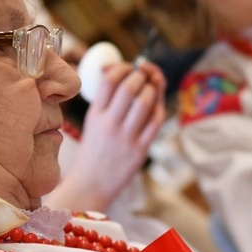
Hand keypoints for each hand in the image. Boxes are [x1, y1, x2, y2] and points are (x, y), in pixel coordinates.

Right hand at [58, 61, 165, 210]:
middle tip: (144, 74)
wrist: (92, 184)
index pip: (109, 80)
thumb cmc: (94, 149)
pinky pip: (156, 122)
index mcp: (95, 114)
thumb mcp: (92, 122)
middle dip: (141, 75)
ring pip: (145, 102)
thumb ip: (106, 99)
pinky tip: (157, 105)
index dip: (123, 67)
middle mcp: (110, 124)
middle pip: (130, 87)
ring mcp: (126, 137)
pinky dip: (159, 108)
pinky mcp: (140, 150)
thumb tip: (114, 68)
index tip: (129, 67)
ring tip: (151, 87)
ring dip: (152, 88)